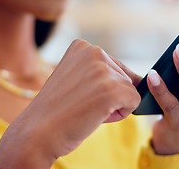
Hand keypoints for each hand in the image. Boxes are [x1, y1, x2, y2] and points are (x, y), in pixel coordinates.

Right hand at [0, 39, 141, 167]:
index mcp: (82, 47)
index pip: (113, 67)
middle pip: (123, 78)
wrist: (37, 133)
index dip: (99, 88)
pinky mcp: (114, 89)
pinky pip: (134, 101)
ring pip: (130, 90)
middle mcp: (94, 52)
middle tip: (80, 104)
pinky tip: (95, 115)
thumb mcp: (75, 79)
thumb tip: (141, 81)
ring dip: (113, 105)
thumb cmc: (56, 111)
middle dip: (108, 95)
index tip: (76, 95)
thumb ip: (99, 72)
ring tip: (86, 109)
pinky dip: (119, 114)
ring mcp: (104, 70)